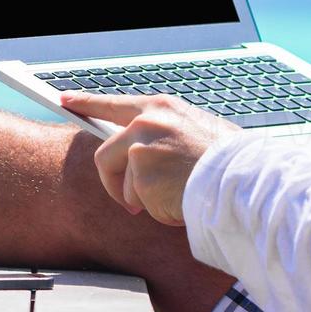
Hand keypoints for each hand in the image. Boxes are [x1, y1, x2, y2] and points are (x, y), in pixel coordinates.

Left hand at [60, 92, 239, 225]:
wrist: (244, 182)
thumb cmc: (228, 162)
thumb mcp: (196, 131)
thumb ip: (164, 134)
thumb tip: (140, 151)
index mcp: (161, 108)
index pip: (113, 103)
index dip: (85, 103)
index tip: (65, 100)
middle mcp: (146, 122)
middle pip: (104, 155)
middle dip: (113, 183)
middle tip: (129, 201)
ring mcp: (141, 148)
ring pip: (124, 186)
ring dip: (146, 201)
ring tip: (178, 197)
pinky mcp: (142, 175)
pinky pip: (140, 203)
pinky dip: (158, 211)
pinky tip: (182, 203)